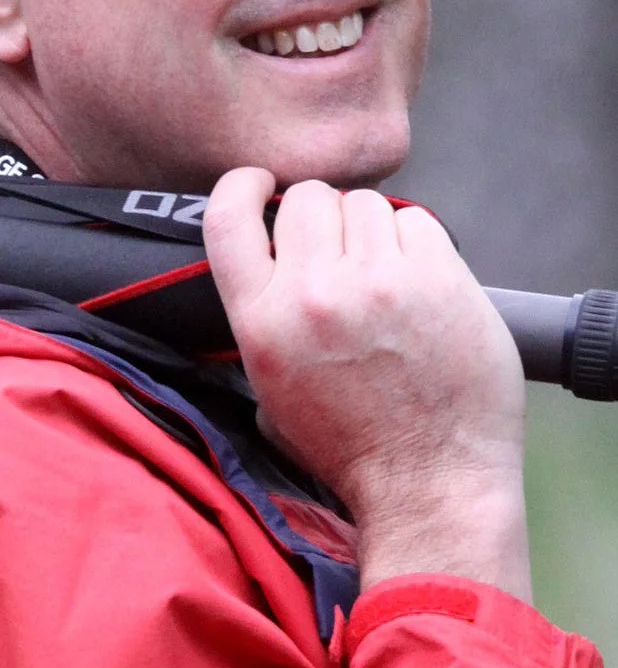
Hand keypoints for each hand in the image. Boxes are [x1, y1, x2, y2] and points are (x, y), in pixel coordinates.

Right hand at [203, 169, 530, 599]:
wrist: (430, 483)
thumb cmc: (352, 449)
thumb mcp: (271, 393)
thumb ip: (262, 323)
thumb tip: (268, 267)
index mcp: (261, 324)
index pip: (227, 217)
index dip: (242, 186)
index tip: (258, 184)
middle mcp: (314, 294)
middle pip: (306, 198)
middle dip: (320, 217)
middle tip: (338, 255)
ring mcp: (381, 283)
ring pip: (365, 204)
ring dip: (370, 230)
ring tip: (382, 279)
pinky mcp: (439, 278)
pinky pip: (417, 223)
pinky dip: (417, 245)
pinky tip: (418, 286)